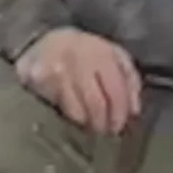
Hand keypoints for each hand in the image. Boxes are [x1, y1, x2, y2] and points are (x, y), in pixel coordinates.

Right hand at [16, 27, 144, 135]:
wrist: (48, 40)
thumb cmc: (87, 52)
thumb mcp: (114, 56)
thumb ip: (129, 80)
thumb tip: (134, 111)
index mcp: (102, 53)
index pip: (115, 91)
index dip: (119, 114)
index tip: (118, 127)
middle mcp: (79, 60)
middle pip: (96, 104)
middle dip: (103, 124)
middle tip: (104, 132)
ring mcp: (56, 71)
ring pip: (76, 112)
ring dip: (86, 124)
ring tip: (89, 125)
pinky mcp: (38, 80)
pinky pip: (58, 109)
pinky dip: (68, 117)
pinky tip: (72, 114)